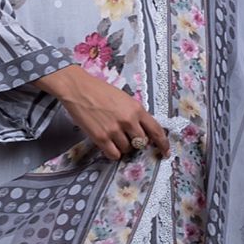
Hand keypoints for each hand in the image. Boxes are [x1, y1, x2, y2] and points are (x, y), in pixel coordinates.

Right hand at [33, 65, 170, 161]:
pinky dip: (113, 152)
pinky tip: (108, 144)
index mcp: (136, 109)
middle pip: (141, 142)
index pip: (156, 131)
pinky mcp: (101, 138)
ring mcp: (114, 130)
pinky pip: (114, 154)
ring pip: (127, 149)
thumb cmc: (100, 91)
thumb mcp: (124, 99)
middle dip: (136, 142)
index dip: (163, 144)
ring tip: (112, 134)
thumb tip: (142, 131)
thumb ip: (135, 114)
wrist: (78, 89)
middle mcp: (128, 120)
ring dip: (123, 146)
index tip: (165, 152)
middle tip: (127, 136)